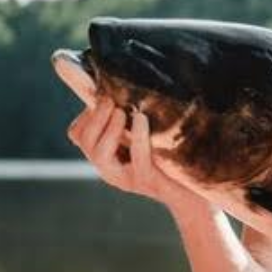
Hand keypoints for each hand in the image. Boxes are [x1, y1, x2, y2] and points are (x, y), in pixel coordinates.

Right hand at [67, 97, 197, 212]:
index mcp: (104, 156)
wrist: (194, 191)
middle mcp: (109, 169)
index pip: (77, 134)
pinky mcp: (147, 182)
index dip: (87, 113)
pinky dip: (138, 136)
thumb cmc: (169, 156)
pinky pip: (138, 158)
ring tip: (122, 112)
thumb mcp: (144, 134)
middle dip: (96, 116)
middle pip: (84, 141)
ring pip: (99, 154)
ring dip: (109, 127)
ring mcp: (126, 179)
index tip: (105, 97)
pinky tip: (142, 119)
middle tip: (112, 101)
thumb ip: (129, 117)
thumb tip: (121, 81)